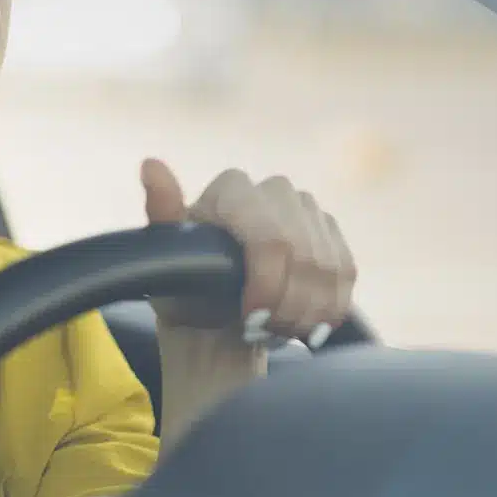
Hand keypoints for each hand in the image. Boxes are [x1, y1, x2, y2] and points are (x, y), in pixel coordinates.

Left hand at [141, 158, 355, 348]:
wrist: (215, 316)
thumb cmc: (184, 287)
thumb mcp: (165, 260)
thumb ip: (161, 212)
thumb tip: (150, 165)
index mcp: (232, 189)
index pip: (272, 239)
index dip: (269, 286)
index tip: (251, 320)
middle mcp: (274, 190)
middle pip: (305, 256)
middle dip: (287, 306)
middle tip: (262, 331)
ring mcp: (307, 209)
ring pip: (330, 268)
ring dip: (307, 312)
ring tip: (277, 331)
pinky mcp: (331, 234)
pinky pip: (346, 274)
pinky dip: (327, 308)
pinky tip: (302, 325)